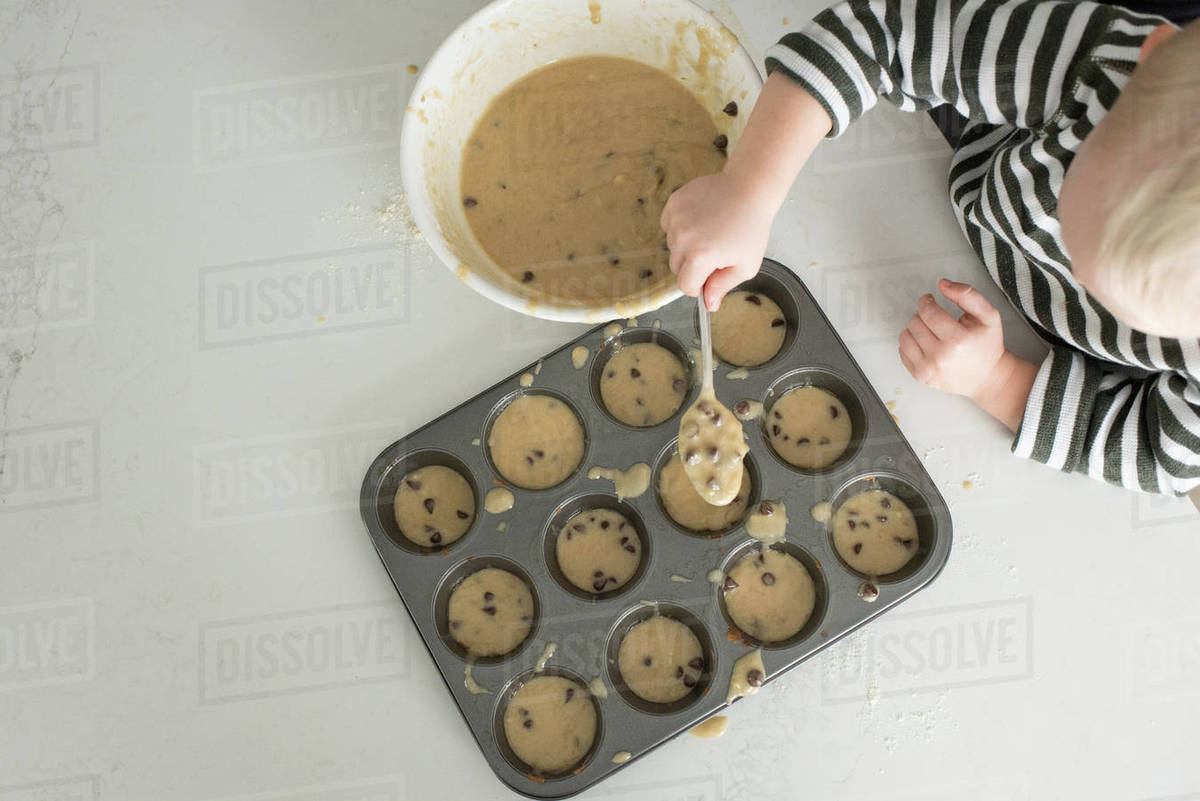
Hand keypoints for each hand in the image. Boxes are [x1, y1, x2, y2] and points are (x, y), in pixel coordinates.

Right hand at [660, 170, 773, 310]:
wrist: (749, 188)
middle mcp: (683, 238)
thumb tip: (708, 305)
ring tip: (709, 232)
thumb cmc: (751, 227)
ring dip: (686, 245)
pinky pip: (668, 225)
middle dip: (692, 266)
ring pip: (672, 246)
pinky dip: (680, 227)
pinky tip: (700, 220)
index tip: (708, 279)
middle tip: (714, 252)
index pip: (685, 285)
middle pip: (676, 266)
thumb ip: (723, 286)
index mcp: (701, 257)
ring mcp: (676, 219)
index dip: (697, 286)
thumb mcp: (745, 265)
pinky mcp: (673, 203)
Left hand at [898, 279, 1006, 399]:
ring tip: (930, 331)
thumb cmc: (987, 346)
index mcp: (958, 340)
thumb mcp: (988, 316)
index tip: (929, 300)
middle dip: (923, 315)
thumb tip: (942, 284)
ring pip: (905, 336)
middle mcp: (940, 356)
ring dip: (915, 329)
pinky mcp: (919, 376)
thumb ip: (967, 295)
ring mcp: (927, 369)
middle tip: (935, 318)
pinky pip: (902, 351)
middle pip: (914, 322)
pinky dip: (911, 343)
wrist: (986, 378)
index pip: (928, 312)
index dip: (926, 301)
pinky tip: (926, 344)